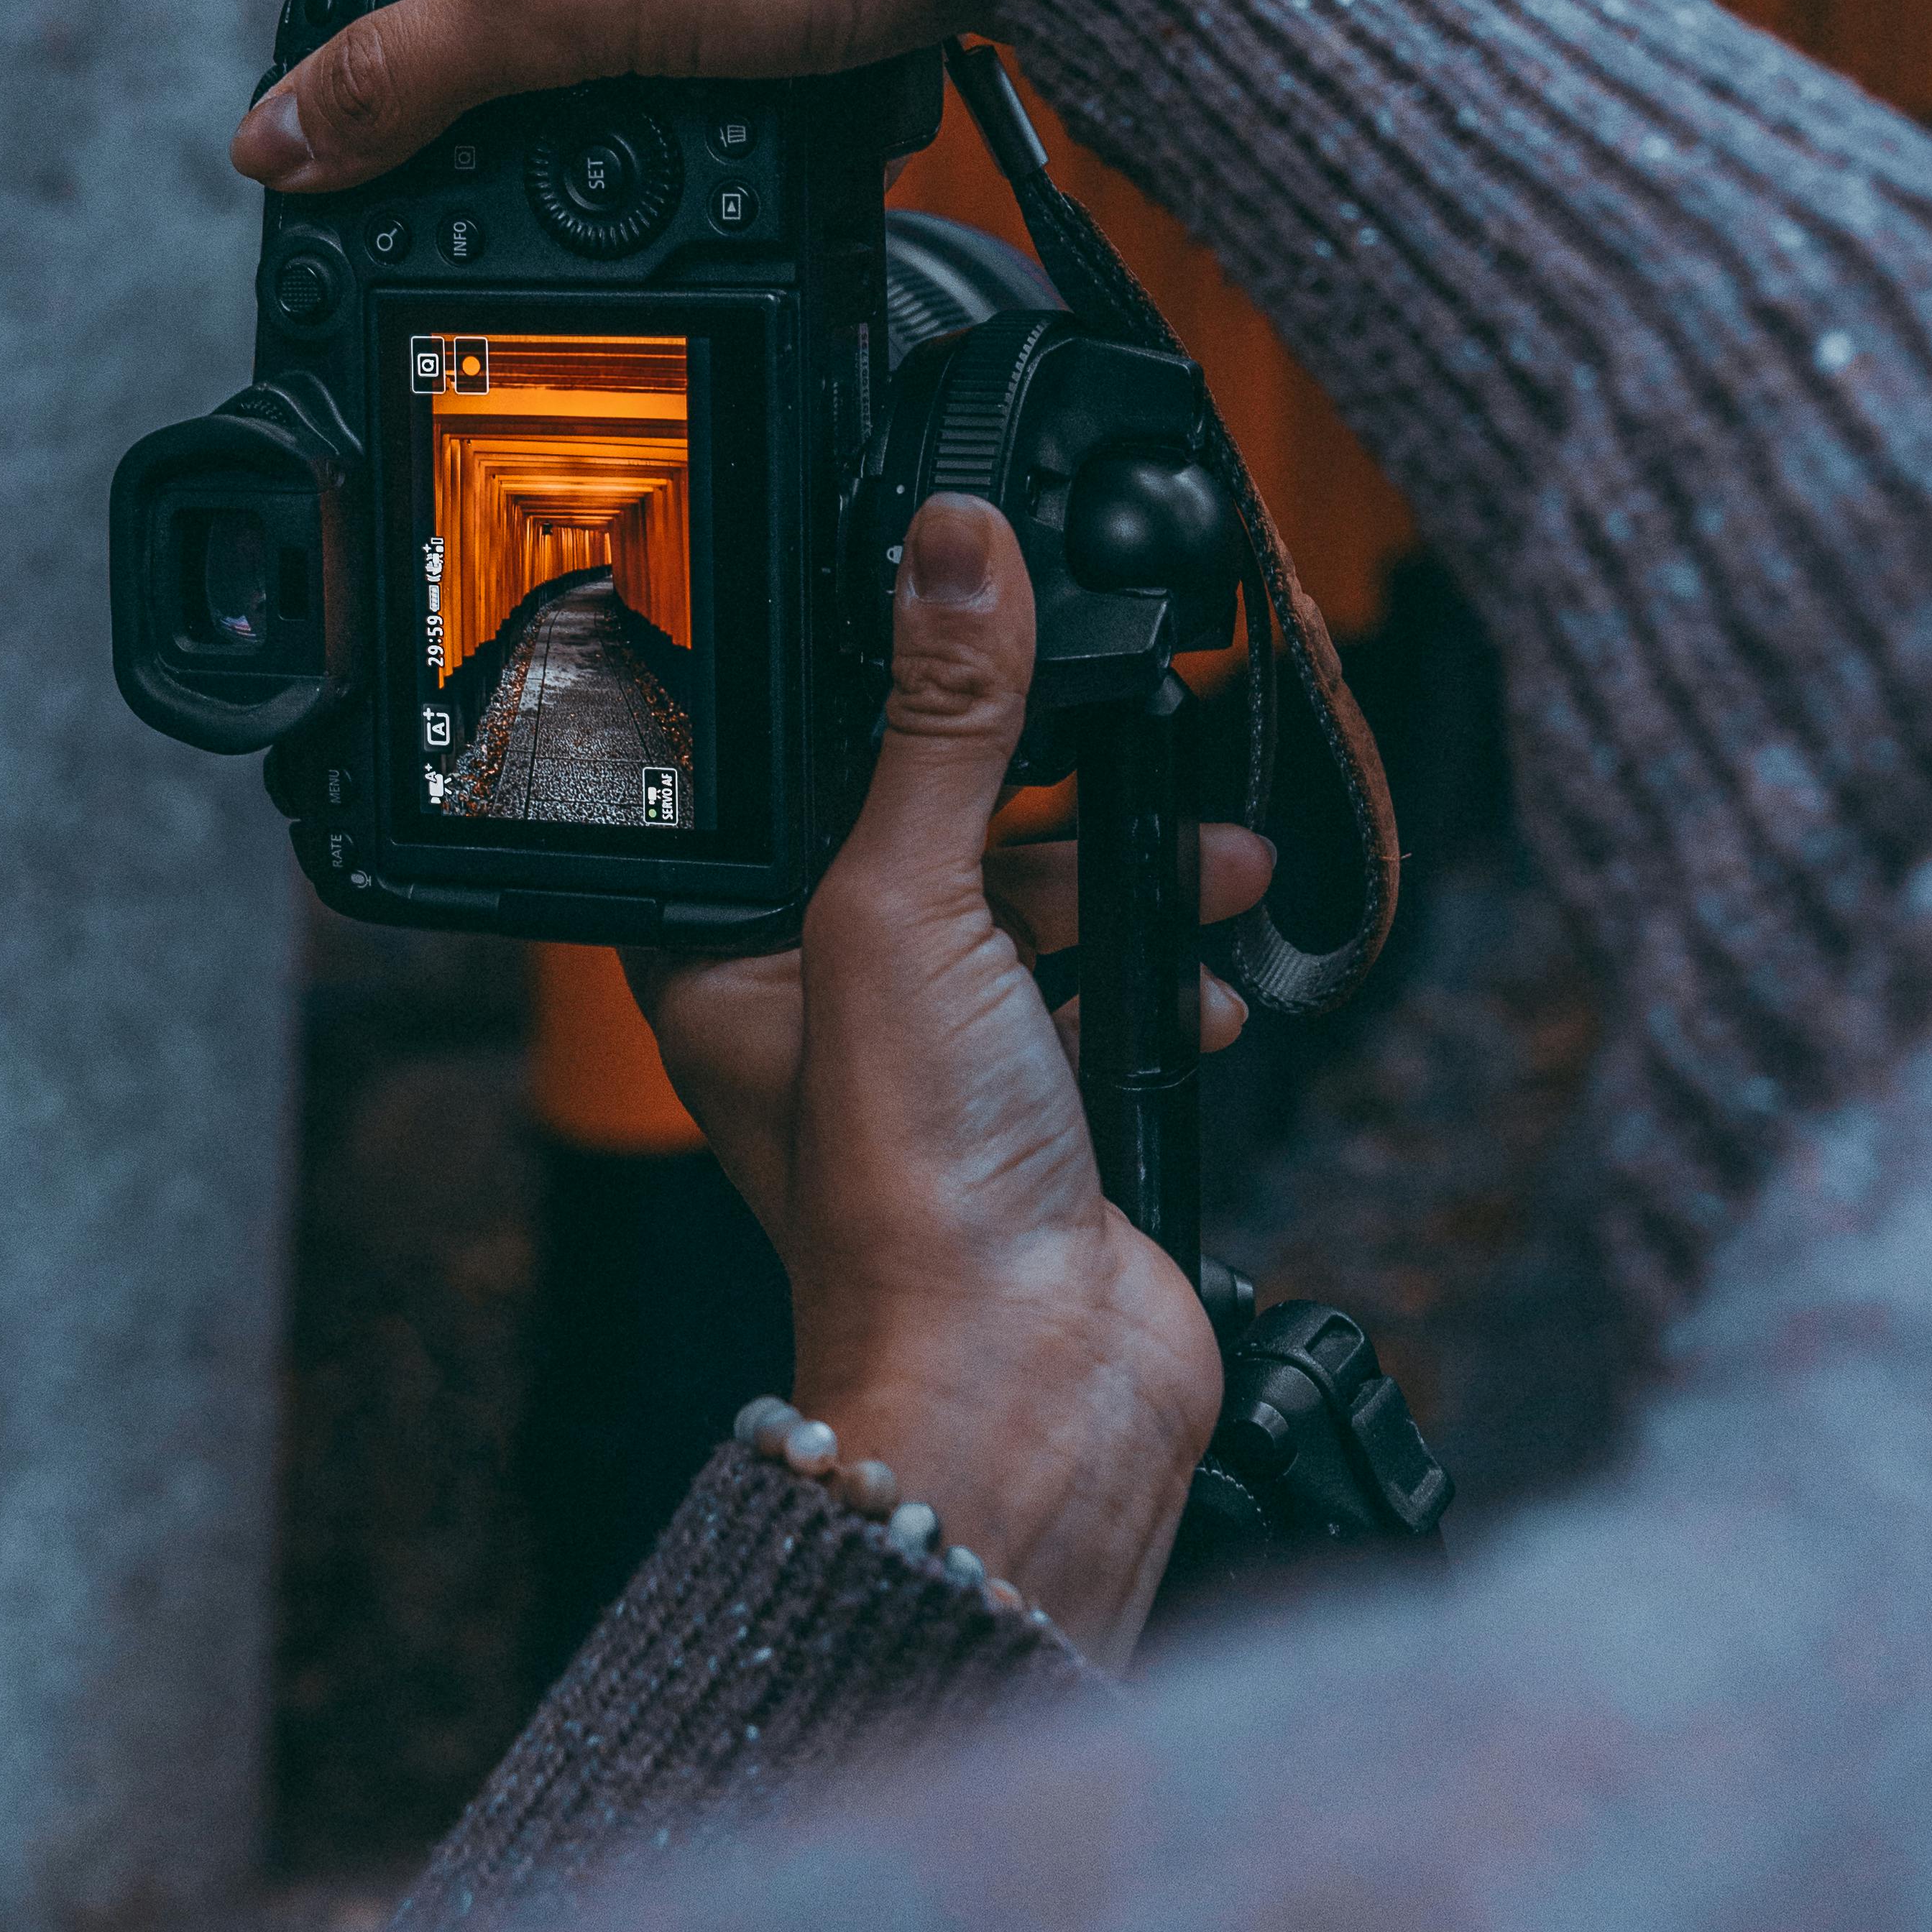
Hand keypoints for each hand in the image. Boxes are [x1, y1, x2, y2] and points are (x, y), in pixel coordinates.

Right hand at [231, 0, 1181, 190]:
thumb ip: (410, 69)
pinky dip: (788, 79)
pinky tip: (810, 103)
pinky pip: (784, 22)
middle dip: (589, 63)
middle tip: (617, 118)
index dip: (446, 24)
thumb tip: (276, 139)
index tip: (467, 111)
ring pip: (681, 2)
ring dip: (696, 79)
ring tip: (728, 104)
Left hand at [632, 496, 1270, 1670]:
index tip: (938, 611)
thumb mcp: (908, 905)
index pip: (778, 779)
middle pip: (924, 829)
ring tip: (1205, 859)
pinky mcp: (1038, 1108)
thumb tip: (952, 551)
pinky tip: (1207, 976)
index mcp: (723, 960)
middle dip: (1038, 787)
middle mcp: (818, 1006)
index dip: (856, 695)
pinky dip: (1165, 974)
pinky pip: (1103, 996)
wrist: (1029, 1381)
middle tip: (1116, 722)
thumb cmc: (907, 1196)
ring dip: (1126, 877)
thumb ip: (941, 721)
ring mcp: (934, 1063)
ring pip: (1029, 909)